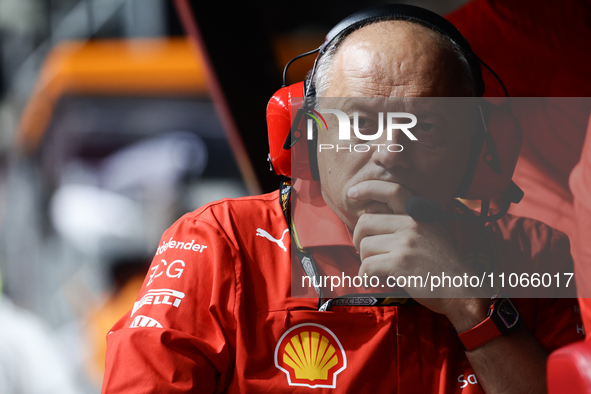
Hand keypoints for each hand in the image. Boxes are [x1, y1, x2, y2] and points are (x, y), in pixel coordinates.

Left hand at [349, 180, 487, 318]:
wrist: (461, 289)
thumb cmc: (442, 264)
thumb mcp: (430, 232)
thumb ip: (405, 221)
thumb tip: (370, 211)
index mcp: (419, 214)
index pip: (392, 190)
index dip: (369, 187)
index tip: (352, 192)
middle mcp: (412, 223)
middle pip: (366, 221)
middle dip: (358, 239)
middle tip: (364, 253)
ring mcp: (406, 242)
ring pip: (364, 246)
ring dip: (364, 260)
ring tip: (375, 270)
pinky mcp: (400, 263)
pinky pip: (367, 266)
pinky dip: (365, 276)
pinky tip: (372, 281)